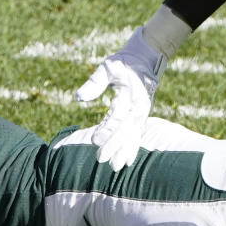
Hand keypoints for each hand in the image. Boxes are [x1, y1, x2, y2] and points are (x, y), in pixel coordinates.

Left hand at [75, 27, 164, 170]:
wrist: (146, 58)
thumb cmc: (123, 62)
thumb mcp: (107, 67)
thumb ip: (94, 83)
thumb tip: (78, 98)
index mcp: (129, 95)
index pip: (116, 118)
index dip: (105, 131)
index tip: (93, 141)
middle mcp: (138, 107)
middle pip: (124, 131)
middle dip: (113, 146)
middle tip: (100, 160)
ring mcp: (142, 113)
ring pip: (132, 136)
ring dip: (123, 151)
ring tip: (115, 167)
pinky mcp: (142, 116)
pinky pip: (138, 134)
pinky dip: (132, 147)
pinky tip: (127, 160)